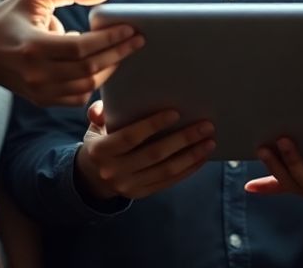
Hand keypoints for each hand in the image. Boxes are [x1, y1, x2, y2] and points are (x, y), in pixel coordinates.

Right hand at [0, 0, 143, 105]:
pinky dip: (93, 83)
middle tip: (137, 40)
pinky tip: (102, 67)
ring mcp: (38, 91)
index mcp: (33, 46)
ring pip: (86, 86)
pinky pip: (77, 97)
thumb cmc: (7, 18)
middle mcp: (35, 73)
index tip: (130, 28)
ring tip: (122, 51)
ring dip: (109, 69)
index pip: (81, 47)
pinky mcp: (40, 100)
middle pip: (89, 69)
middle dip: (118, 53)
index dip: (110, 39)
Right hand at [75, 100, 213, 200]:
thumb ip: (98, 114)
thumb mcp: (94, 127)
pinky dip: (188, 169)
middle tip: (206, 125)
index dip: (152, 125)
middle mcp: (114, 171)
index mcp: (101, 151)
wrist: (92, 179)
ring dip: (191, 155)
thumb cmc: (100, 143)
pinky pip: (169, 181)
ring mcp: (129, 186)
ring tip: (210, 141)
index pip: (129, 137)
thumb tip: (101, 109)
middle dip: (183, 139)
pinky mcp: (141, 193)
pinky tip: (202, 157)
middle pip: (154, 154)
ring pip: (165, 170)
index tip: (176, 113)